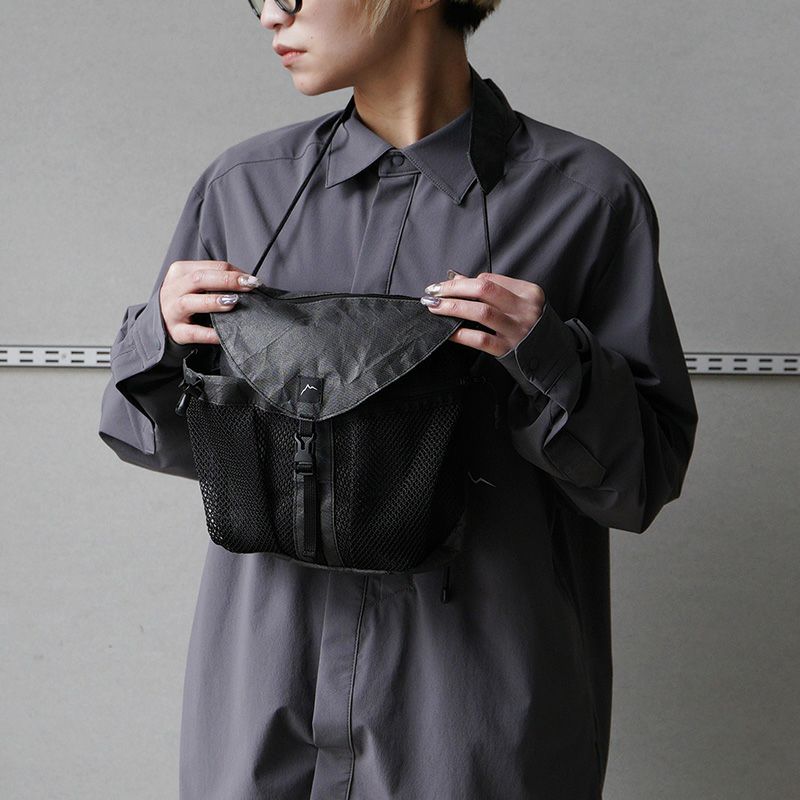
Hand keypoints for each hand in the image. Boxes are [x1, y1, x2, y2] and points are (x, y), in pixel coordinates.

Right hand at [159, 260, 261, 345]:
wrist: (163, 322)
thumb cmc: (186, 300)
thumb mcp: (195, 284)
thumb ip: (216, 279)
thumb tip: (248, 281)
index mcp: (180, 272)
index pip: (209, 267)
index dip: (233, 271)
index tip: (252, 279)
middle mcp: (173, 289)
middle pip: (200, 279)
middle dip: (227, 280)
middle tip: (249, 285)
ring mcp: (171, 310)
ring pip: (190, 302)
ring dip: (213, 301)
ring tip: (234, 301)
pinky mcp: (175, 331)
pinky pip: (193, 332)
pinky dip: (209, 333)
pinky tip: (223, 334)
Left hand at [420, 271, 544, 356]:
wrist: (553, 356)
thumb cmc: (533, 327)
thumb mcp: (520, 304)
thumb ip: (493, 291)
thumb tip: (458, 279)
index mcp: (529, 293)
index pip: (491, 280)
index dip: (464, 282)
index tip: (446, 285)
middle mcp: (525, 309)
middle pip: (484, 290)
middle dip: (454, 289)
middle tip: (433, 291)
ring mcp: (517, 330)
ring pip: (480, 312)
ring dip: (453, 307)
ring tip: (434, 306)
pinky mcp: (508, 349)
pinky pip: (480, 339)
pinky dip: (461, 334)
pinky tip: (447, 331)